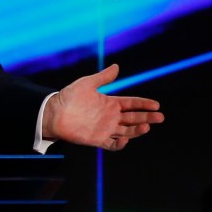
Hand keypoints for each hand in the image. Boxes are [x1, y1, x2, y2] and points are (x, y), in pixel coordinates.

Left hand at [43, 63, 163, 150]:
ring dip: (137, 130)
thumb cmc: (68, 97)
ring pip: (127, 131)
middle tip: (160, 117)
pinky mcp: (97, 140)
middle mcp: (110, 117)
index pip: (132, 103)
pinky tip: (125, 139)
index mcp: (110, 103)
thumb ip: (103, 78)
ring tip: (147, 126)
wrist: (52, 112)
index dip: (144, 104)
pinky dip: (120, 144)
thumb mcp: (86, 84)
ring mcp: (105, 129)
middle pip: (133, 118)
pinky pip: (112, 145)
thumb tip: (116, 66)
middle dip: (147, 117)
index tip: (156, 105)